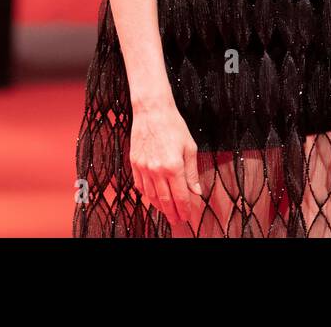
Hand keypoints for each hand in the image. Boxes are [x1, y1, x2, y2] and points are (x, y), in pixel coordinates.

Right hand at [129, 97, 202, 231]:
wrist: (152, 111)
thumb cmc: (173, 125)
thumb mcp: (189, 147)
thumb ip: (192, 172)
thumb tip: (196, 191)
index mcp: (174, 166)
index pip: (180, 196)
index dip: (184, 209)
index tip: (187, 216)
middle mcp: (157, 170)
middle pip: (165, 200)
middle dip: (172, 213)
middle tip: (177, 220)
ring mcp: (144, 167)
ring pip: (151, 196)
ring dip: (159, 207)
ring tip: (166, 212)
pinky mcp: (134, 163)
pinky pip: (140, 186)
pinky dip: (147, 195)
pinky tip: (153, 198)